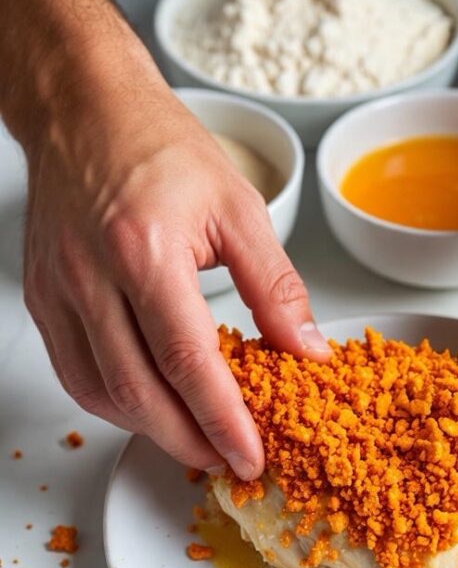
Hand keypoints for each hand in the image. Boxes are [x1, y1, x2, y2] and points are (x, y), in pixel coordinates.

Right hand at [23, 61, 329, 478]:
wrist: (84, 108)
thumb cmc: (158, 145)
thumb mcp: (239, 208)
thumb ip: (275, 286)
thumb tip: (306, 350)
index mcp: (145, 250)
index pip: (186, 362)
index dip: (221, 420)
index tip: (250, 455)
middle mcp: (91, 276)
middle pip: (138, 394)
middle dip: (189, 441)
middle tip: (228, 459)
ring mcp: (58, 290)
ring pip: (100, 394)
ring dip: (151, 431)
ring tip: (196, 438)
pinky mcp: (42, 297)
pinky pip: (75, 373)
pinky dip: (115, 403)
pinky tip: (151, 405)